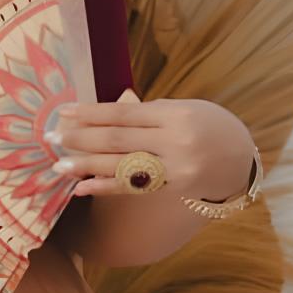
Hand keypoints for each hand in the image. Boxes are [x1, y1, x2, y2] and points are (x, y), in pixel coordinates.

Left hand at [53, 89, 254, 203]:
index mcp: (175, 115)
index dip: (91, 113)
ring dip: (87, 167)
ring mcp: (174, 168)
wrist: (242, 159)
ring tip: (58, 166)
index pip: (124, 114)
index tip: (64, 111)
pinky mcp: (173, 188)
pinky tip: (83, 187)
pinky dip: (106, 187)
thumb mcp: (184, 109)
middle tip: (50, 138)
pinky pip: (133, 187)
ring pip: (122, 166)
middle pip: (118, 140)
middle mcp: (175, 142)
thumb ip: (148, 112)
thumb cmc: (209, 126)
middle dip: (81, 139)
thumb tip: (110, 104)